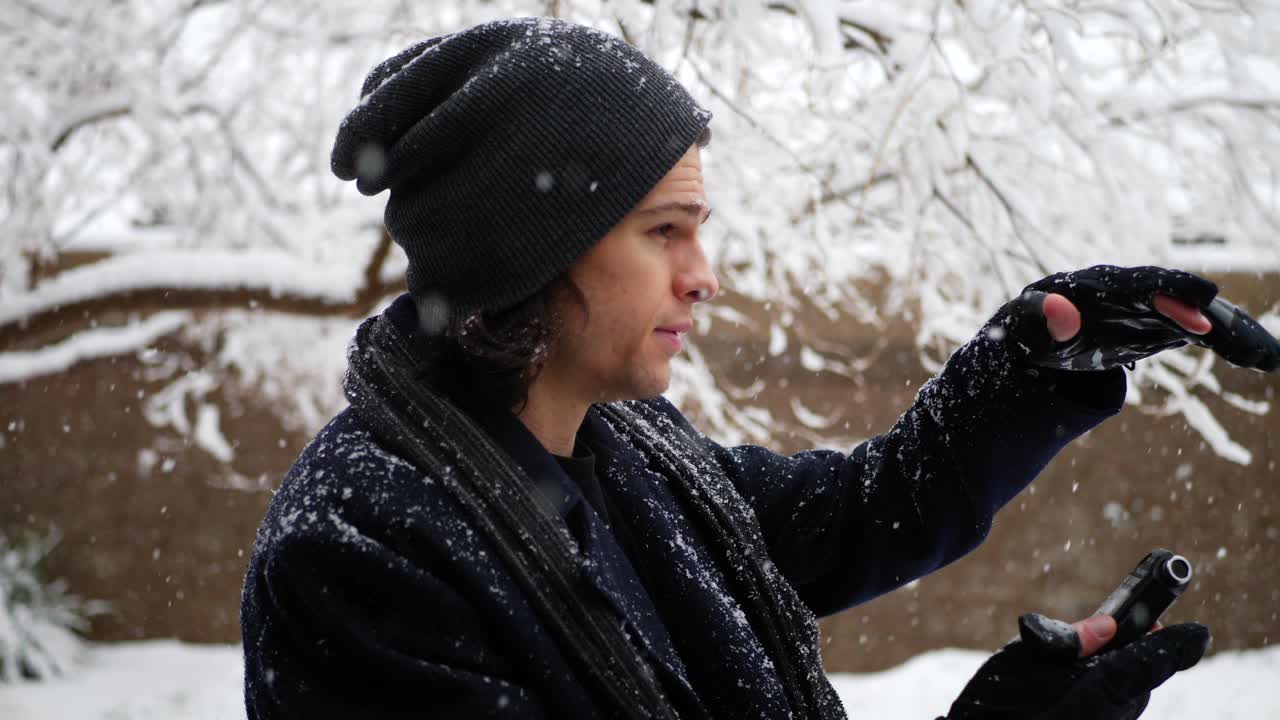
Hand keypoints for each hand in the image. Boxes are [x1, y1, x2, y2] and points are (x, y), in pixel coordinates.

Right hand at [945, 613, 1209, 719]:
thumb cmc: (982, 715)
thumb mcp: (1011, 667)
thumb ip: (1059, 644)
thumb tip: (1105, 627)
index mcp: (1074, 709)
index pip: (1129, 673)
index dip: (1164, 652)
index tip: (1196, 632)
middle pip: (1130, 690)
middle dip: (1136, 658)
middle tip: (1138, 624)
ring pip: (1124, 706)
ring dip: (1118, 680)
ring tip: (1095, 657)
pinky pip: (1111, 714)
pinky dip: (1105, 698)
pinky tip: (1081, 690)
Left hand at [996, 265, 1278, 371]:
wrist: (1032, 343)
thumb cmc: (1024, 332)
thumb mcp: (1022, 329)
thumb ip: (1038, 319)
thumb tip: (1058, 310)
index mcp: (1094, 286)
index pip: (1136, 286)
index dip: (1171, 291)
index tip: (1205, 299)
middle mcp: (1128, 292)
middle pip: (1177, 298)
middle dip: (1213, 315)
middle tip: (1250, 340)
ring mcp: (1147, 310)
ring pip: (1196, 316)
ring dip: (1233, 333)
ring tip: (1268, 357)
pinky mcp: (1158, 327)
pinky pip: (1198, 333)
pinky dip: (1227, 343)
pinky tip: (1262, 359)